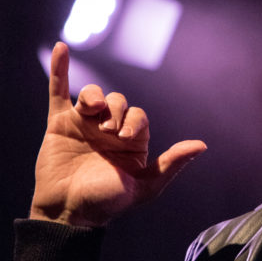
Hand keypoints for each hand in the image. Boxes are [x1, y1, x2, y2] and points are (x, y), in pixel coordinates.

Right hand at [29, 42, 206, 226]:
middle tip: (108, 131)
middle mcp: (108, 130)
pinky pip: (59, 92)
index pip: (138, 116)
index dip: (134, 121)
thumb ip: (171, 164)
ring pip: (92, 95)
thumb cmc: (108, 203)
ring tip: (91, 112)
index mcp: (131, 142)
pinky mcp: (59, 124)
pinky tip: (62, 47)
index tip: (124, 138)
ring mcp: (83, 125)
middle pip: (118, 101)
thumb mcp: (145, 186)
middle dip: (116, 110)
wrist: (68, 213)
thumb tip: (202, 145)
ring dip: (94, 98)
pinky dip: (61, 70)